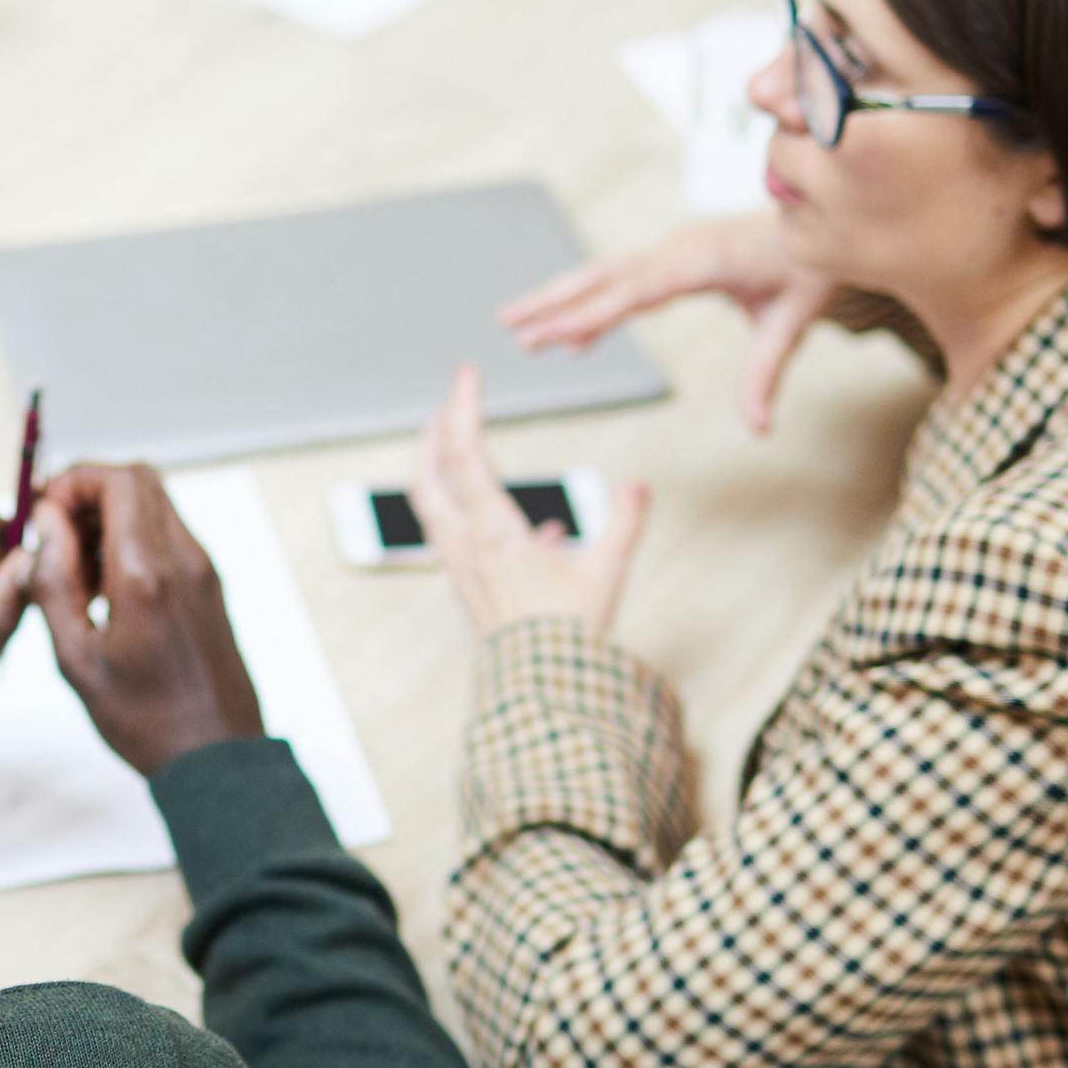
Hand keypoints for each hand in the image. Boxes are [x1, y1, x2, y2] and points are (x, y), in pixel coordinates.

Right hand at [27, 464, 263, 778]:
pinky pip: (167, 537)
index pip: (117, 481)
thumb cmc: (147, 720)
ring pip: (154, 505)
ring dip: (109, 517)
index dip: (73, 482)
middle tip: (55, 534)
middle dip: (89, 492)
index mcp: (148, 574)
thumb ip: (54, 583)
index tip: (43, 511)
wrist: (215, 757)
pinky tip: (105, 588)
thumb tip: (44, 526)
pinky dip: (131, 541)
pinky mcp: (207, 586)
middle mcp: (183, 560)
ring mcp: (202, 571)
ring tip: (75, 569)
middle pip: (139, 481)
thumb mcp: (76, 659)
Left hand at [410, 367, 651, 637]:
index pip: (465, 454)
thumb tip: (640, 485)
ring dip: (438, 469)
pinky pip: (457, 538)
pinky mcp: (466, 588)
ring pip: (432, 506)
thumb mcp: (606, 573)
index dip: (461, 408)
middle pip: (427, 475)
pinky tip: (529, 530)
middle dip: (432, 433)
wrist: (539, 693)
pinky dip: (472, 514)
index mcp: (494, 532)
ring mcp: (460, 569)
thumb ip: (624, 524)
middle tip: (446, 405)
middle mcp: (465, 546)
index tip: (466, 374)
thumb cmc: (568, 636)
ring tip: (459, 449)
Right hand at [501, 212, 835, 432]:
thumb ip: (766, 375)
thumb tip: (760, 429)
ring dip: (560, 298)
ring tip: (515, 324)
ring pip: (605, 275)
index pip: (635, 290)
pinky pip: (623, 282)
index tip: (552, 336)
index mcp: (702, 260)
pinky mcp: (673, 257)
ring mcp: (672, 250)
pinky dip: (593, 305)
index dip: (591, 314)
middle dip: (553, 301)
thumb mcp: (792, 322)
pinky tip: (573, 338)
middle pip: (604, 276)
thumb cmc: (807, 268)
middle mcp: (678, 249)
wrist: (820, 220)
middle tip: (508, 326)